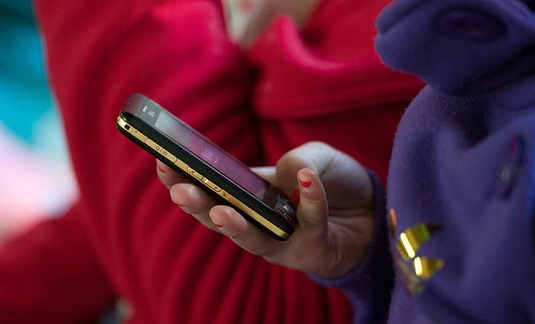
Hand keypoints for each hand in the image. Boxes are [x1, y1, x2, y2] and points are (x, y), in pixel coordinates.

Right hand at [157, 141, 375, 277]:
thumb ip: (298, 160)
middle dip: (195, 206)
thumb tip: (287, 178)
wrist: (373, 208)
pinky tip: (306, 180)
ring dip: (234, 225)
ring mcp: (281, 240)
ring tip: (219, 210)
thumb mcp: (316, 155)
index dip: (183, 176)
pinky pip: (307, 226)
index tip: (160, 159)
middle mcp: (257, 220)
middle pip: (216, 218)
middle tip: (179, 190)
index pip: (209, 187)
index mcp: (248, 193)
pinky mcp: (309, 251)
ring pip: (250, 240)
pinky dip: (308, 201)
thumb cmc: (335, 180)